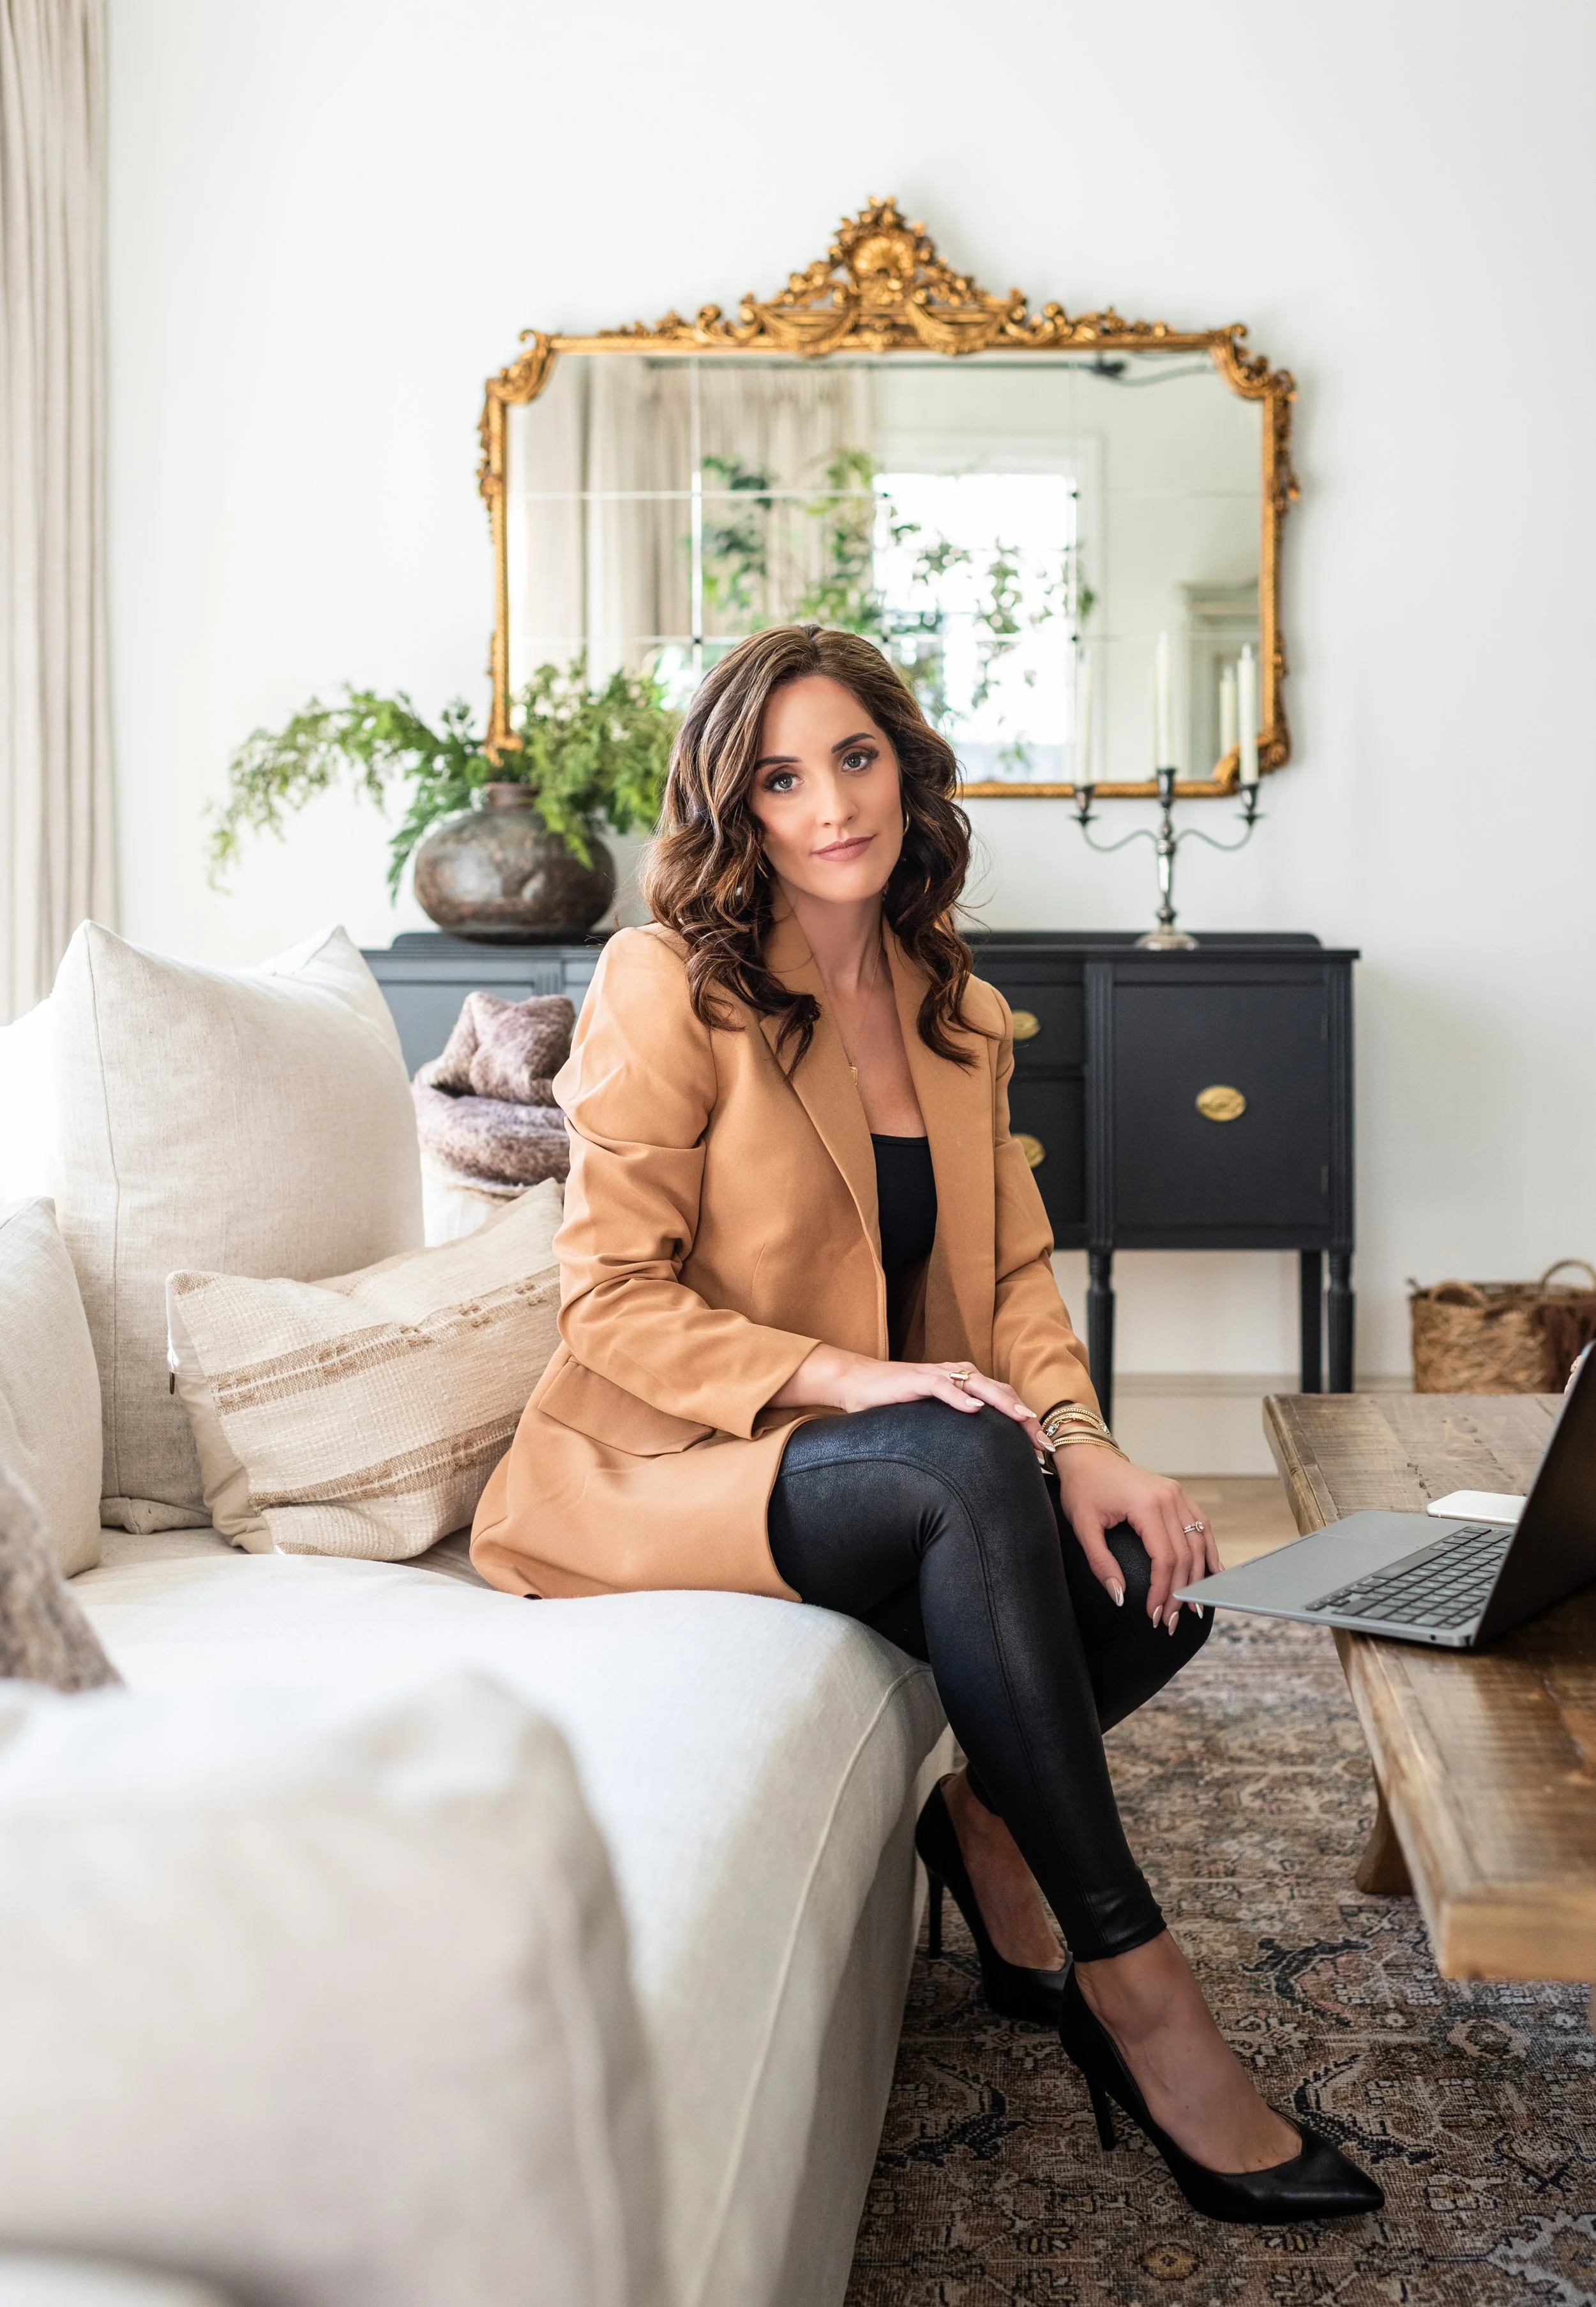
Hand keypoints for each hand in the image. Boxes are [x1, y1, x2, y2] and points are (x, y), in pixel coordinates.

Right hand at [771, 1346, 1044, 1448]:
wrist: (857, 1383)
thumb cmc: (895, 1404)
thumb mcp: (933, 1419)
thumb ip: (956, 1429)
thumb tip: (982, 1459)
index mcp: (965, 1383)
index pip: (1005, 1401)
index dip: (1027, 1422)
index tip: (1045, 1449)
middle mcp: (958, 1375)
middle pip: (1001, 1393)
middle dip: (1026, 1417)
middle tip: (1044, 1443)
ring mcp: (938, 1375)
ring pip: (980, 1385)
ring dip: (1003, 1403)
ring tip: (1023, 1421)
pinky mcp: (918, 1380)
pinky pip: (943, 1386)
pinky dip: (960, 1397)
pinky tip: (974, 1409)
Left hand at [1051, 1447, 1220, 1629]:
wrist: (1088, 1454)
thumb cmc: (1082, 1487)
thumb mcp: (1083, 1526)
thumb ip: (1101, 1563)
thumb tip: (1120, 1597)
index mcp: (1146, 1505)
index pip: (1164, 1559)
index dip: (1162, 1591)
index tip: (1154, 1614)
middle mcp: (1169, 1498)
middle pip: (1185, 1555)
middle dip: (1180, 1592)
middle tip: (1171, 1620)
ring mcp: (1177, 1494)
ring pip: (1199, 1542)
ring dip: (1197, 1577)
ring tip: (1193, 1607)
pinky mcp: (1178, 1493)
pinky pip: (1201, 1526)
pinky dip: (1208, 1551)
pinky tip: (1211, 1573)